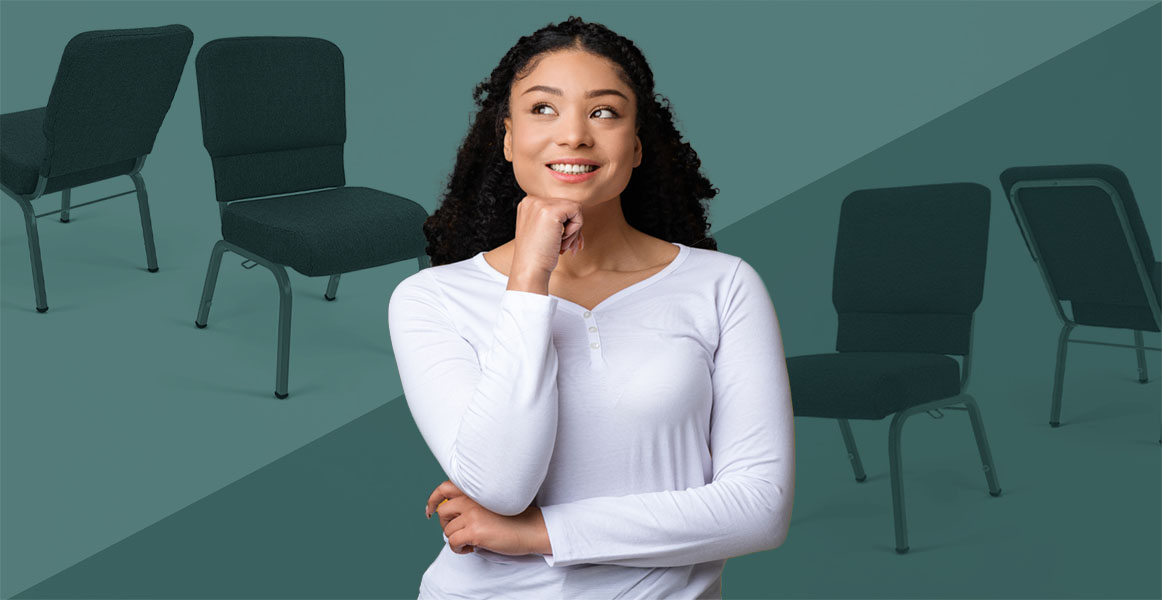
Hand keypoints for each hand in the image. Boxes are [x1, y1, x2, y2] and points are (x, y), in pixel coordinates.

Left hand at [425, 479, 549, 555]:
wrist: (532, 528)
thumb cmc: (516, 517)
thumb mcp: (492, 501)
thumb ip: (473, 501)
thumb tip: (453, 515)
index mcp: (475, 490)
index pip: (444, 487)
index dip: (433, 499)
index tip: (430, 510)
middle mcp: (471, 499)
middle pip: (442, 511)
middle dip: (445, 523)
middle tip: (456, 531)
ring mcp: (472, 514)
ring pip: (447, 530)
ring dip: (455, 539)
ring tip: (469, 542)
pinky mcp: (474, 531)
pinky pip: (453, 542)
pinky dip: (458, 549)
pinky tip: (471, 548)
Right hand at [510, 195, 583, 282]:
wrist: (530, 270)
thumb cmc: (538, 256)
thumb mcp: (542, 230)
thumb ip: (554, 218)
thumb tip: (577, 211)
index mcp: (528, 204)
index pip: (559, 205)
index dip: (566, 224)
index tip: (564, 241)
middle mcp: (532, 200)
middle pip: (567, 206)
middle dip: (572, 228)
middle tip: (566, 246)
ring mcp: (540, 204)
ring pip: (573, 208)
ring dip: (573, 230)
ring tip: (563, 246)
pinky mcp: (550, 211)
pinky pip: (577, 211)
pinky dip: (575, 229)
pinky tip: (563, 242)